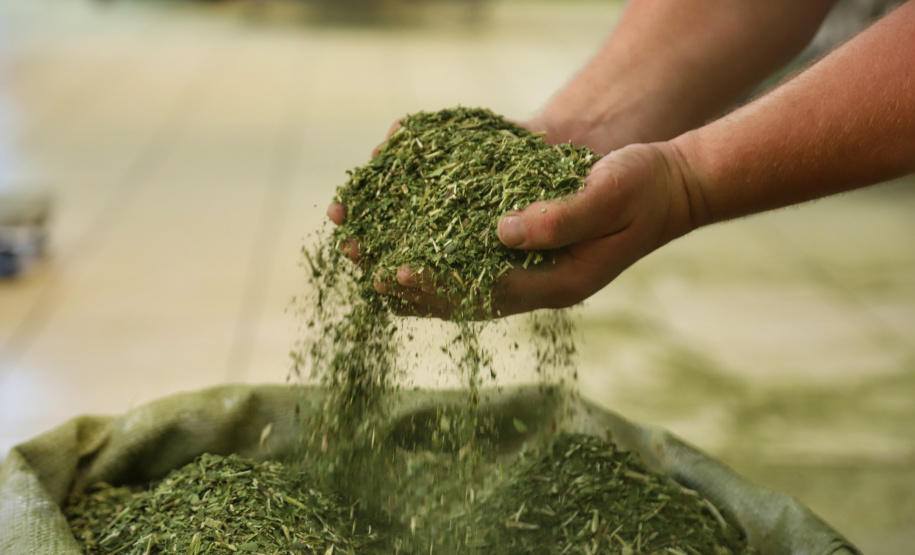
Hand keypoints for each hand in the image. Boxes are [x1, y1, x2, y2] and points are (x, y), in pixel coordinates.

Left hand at [387, 142, 699, 317]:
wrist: (667, 187)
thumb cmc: (644, 187)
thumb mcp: (610, 194)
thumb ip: (562, 216)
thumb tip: (503, 230)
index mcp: (560, 282)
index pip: (487, 292)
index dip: (438, 284)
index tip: (394, 271)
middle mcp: (539, 282)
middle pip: (464, 296)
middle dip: (412, 285)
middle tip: (362, 269)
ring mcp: (532, 268)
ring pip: (463, 283)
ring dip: (416, 273)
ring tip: (368, 259)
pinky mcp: (527, 247)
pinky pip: (473, 260)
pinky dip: (437, 255)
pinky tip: (405, 243)